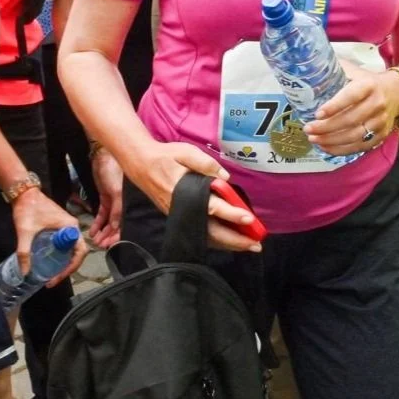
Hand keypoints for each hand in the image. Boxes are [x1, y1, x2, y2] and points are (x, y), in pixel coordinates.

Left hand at [10, 187, 87, 283]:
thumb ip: (24, 252)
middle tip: (52, 280)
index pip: (80, 251)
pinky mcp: (60, 227)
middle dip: (66, 269)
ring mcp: (66, 227)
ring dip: (63, 264)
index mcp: (70, 226)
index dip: (71, 267)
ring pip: (71, 250)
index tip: (57, 277)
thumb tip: (24, 272)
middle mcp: (72, 227)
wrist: (24, 192)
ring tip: (50, 276)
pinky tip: (49, 263)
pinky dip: (60, 256)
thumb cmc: (28, 208)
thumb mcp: (25, 231)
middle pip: (76, 253)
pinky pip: (65, 245)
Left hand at [88, 149, 122, 248]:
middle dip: (109, 236)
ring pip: (109, 221)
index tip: (110, 246)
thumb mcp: (117, 190)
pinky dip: (98, 222)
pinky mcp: (105, 197)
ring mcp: (114, 201)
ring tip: (95, 240)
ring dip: (103, 231)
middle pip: (117, 225)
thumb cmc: (114, 170)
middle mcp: (123, 204)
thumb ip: (118, 209)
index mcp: (129, 202)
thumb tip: (118, 227)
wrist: (102, 155)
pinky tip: (94, 230)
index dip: (118, 236)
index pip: (126, 224)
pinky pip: (102, 213)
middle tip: (100, 245)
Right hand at [132, 141, 262, 252]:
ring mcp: (181, 218)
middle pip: (212, 231)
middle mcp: (184, 210)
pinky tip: (231, 241)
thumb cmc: (166, 157)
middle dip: (236, 240)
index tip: (249, 218)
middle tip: (256, 245)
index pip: (213, 207)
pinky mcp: (181, 219)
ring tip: (249, 246)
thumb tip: (226, 177)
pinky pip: (202, 235)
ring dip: (229, 243)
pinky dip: (218, 241)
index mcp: (185, 193)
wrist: (142, 164)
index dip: (232, 214)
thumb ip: (205, 163)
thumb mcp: (185, 152)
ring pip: (207, 237)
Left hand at [304, 65, 398, 154]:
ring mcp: (381, 122)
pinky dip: (341, 149)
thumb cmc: (367, 81)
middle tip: (308, 129)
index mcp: (369, 85)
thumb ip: (335, 70)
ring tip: (313, 139)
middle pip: (351, 120)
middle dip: (326, 127)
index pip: (351, 96)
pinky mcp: (381, 135)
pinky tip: (325, 147)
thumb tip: (310, 68)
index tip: (317, 114)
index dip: (334, 106)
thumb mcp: (354, 71)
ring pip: (355, 136)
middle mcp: (377, 104)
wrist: (397, 91)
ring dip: (331, 141)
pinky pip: (360, 147)